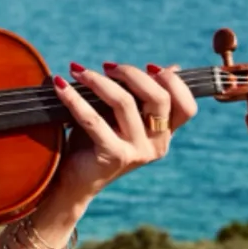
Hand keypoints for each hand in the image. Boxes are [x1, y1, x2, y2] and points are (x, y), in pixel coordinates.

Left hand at [50, 60, 196, 209]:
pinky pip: (93, 118)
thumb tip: (173, 68)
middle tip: (107, 66)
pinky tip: (60, 86)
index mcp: (164, 135)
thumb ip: (143, 95)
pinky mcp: (113, 156)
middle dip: (132, 74)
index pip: (186, 107)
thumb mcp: (122, 116)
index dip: (173, 82)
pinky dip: (74, 98)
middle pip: (159, 98)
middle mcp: (157, 145)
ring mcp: (137, 152)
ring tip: (79, 72)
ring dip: (98, 81)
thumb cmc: (95, 142)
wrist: (73, 182)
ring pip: (125, 103)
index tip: (149, 66)